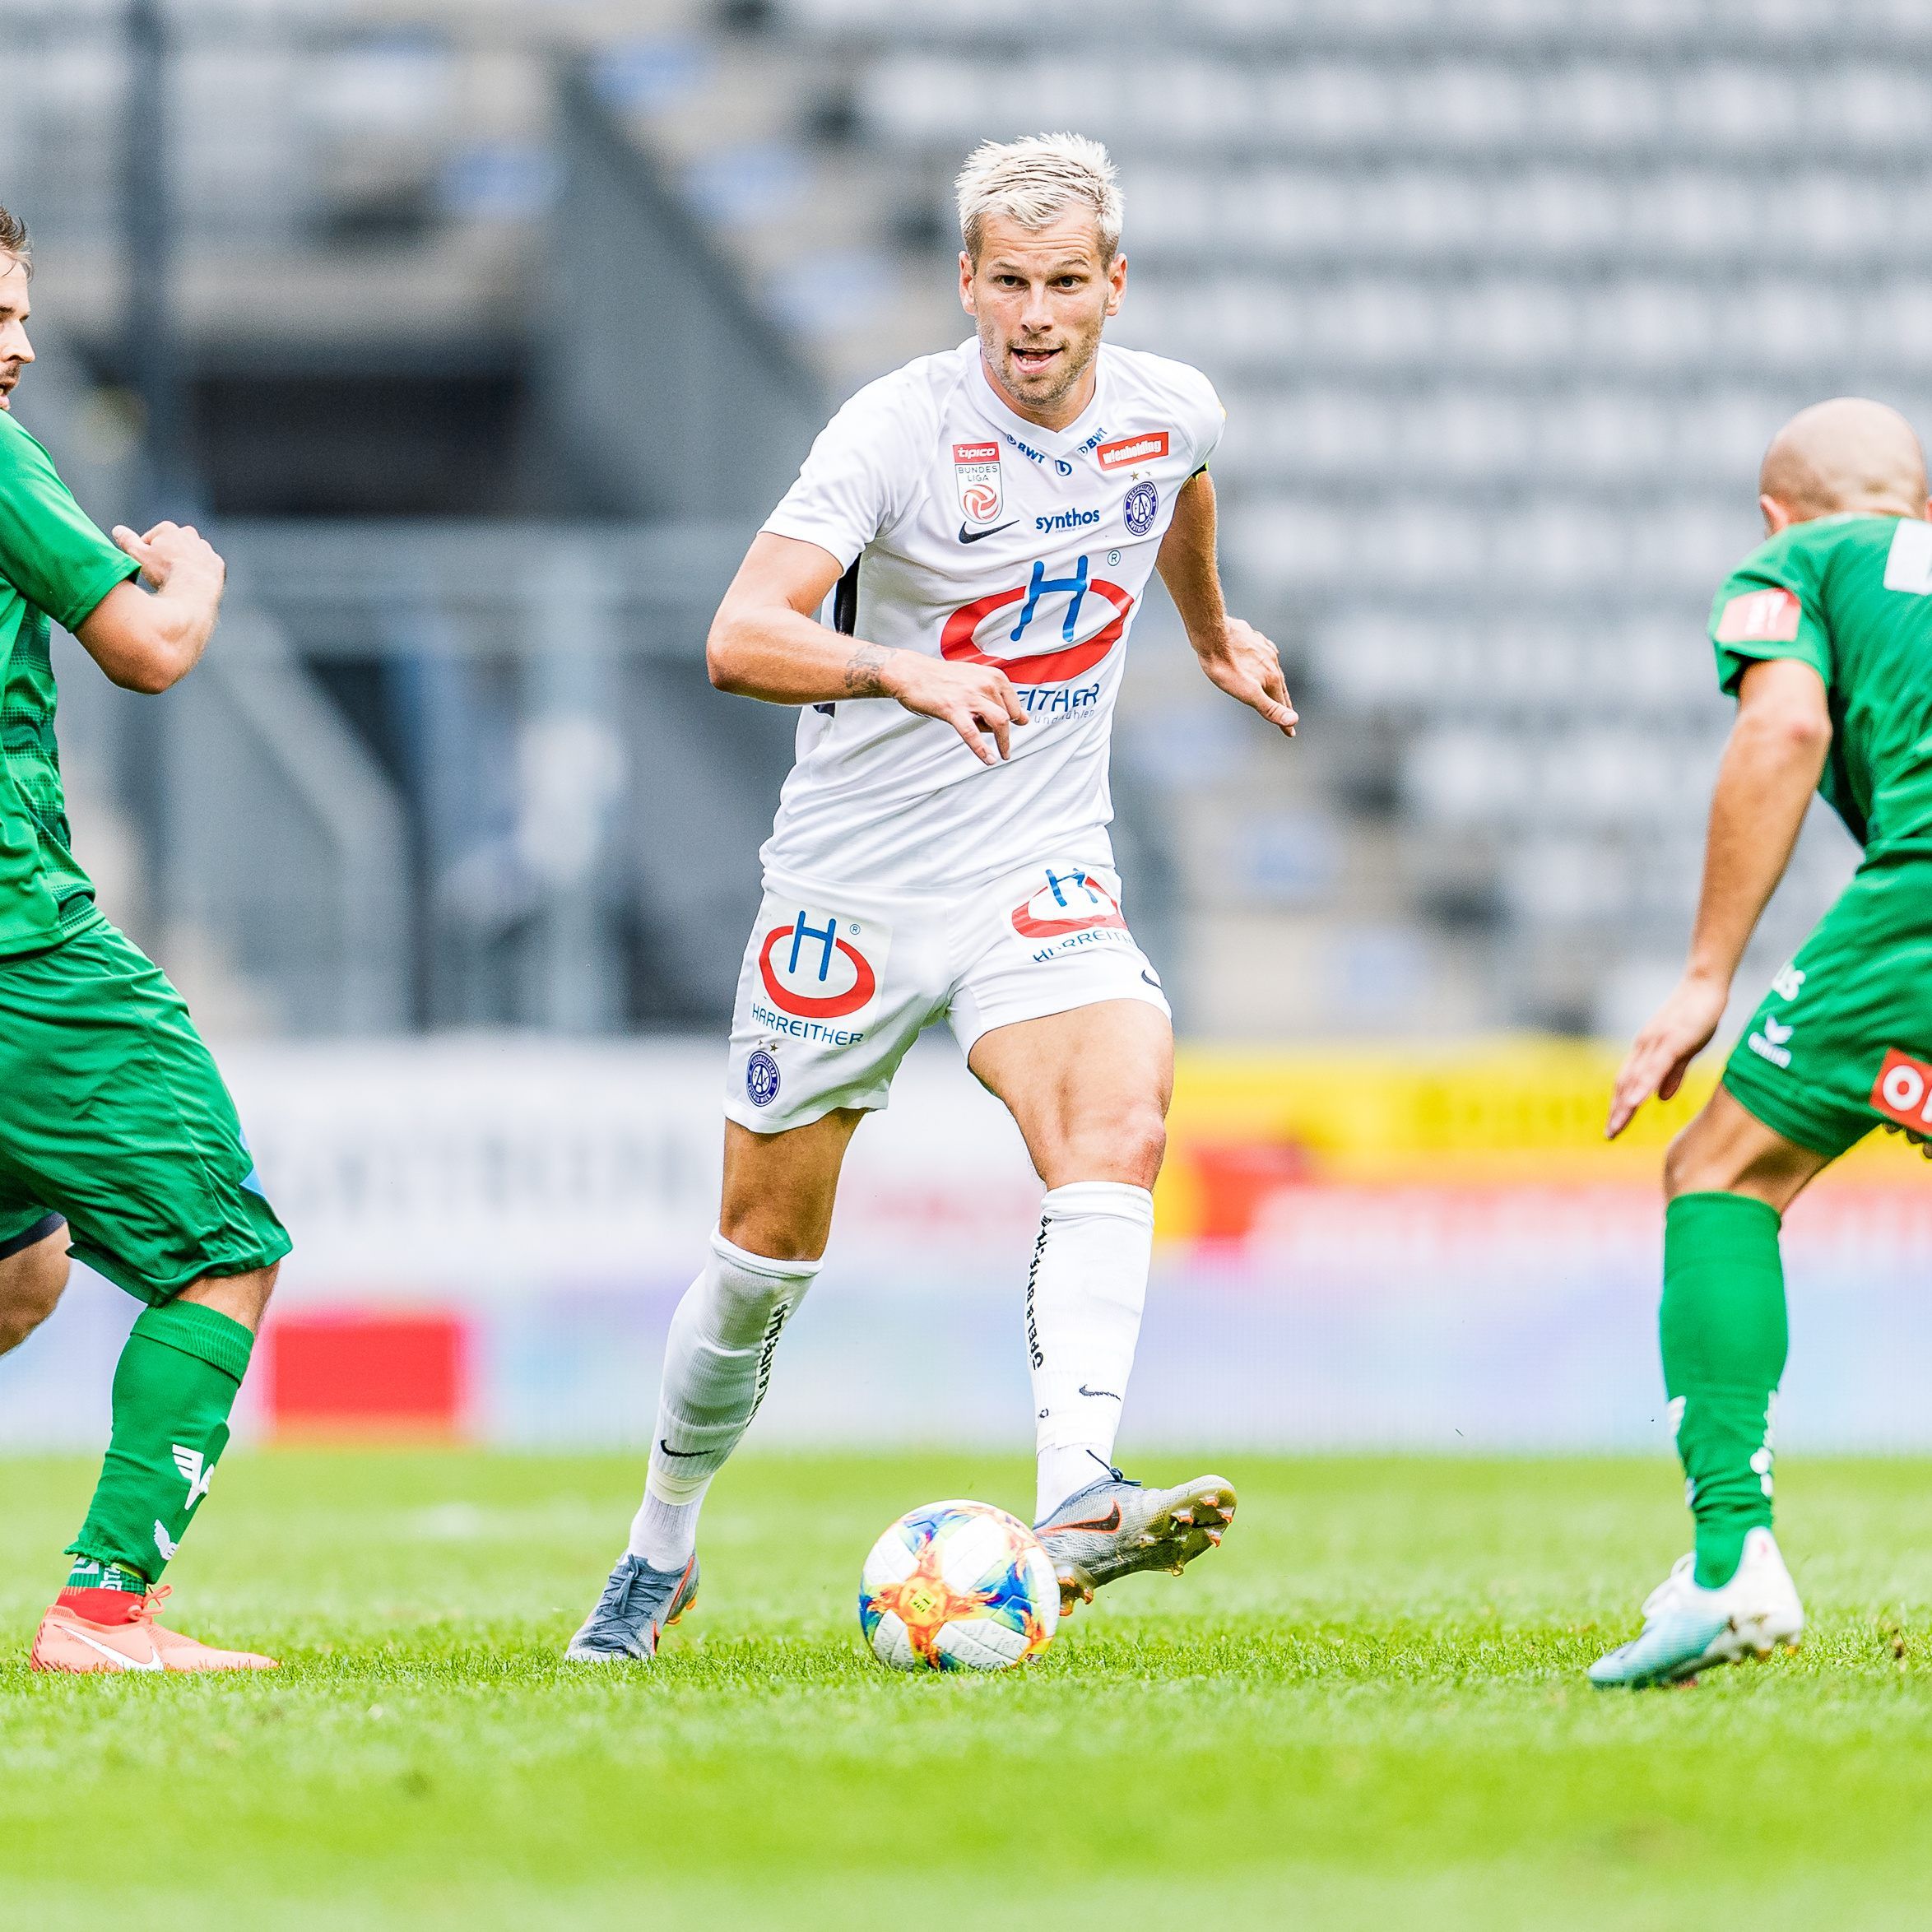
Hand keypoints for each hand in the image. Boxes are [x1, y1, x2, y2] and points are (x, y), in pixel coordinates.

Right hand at [112, 521, 224, 595]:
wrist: (195, 589)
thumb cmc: (164, 572)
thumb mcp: (137, 555)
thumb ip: (127, 540)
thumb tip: (118, 530)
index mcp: (168, 529)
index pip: (150, 539)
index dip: (145, 554)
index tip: (146, 566)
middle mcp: (189, 534)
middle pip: (171, 546)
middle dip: (165, 557)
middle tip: (161, 574)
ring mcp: (205, 548)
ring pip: (189, 556)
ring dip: (183, 564)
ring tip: (177, 580)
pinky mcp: (217, 564)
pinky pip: (205, 567)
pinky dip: (199, 574)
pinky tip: (193, 584)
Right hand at [877, 651, 1028, 765]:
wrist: (912, 673)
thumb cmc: (940, 676)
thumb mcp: (974, 679)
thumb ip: (994, 695)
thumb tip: (1016, 715)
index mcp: (992, 676)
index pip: (1014, 703)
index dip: (1016, 717)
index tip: (1019, 724)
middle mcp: (984, 684)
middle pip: (1007, 715)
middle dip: (1005, 731)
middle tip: (1002, 742)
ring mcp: (970, 697)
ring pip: (998, 723)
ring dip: (1003, 742)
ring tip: (1003, 754)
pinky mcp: (953, 709)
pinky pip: (972, 734)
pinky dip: (982, 749)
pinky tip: (988, 759)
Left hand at [1196, 618, 1296, 736]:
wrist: (1212, 635)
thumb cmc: (1225, 668)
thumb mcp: (1247, 694)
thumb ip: (1269, 708)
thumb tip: (1293, 720)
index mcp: (1272, 678)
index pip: (1281, 705)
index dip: (1285, 722)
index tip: (1290, 734)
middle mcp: (1273, 663)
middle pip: (1280, 688)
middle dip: (1283, 704)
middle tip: (1286, 717)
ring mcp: (1264, 649)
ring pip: (1273, 669)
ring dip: (1276, 682)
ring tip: (1275, 690)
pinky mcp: (1254, 638)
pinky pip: (1263, 653)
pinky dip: (1265, 663)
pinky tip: (1261, 661)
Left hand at [1606, 972, 1729, 1138]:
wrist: (1705, 987)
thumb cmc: (1696, 1017)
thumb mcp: (1683, 1052)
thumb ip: (1672, 1074)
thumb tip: (1660, 1099)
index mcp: (1646, 1052)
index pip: (1627, 1083)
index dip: (1619, 1106)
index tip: (1614, 1128)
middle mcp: (1644, 1047)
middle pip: (1625, 1083)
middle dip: (1617, 1110)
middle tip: (1610, 1135)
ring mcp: (1656, 1042)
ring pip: (1636, 1077)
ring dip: (1625, 1102)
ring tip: (1617, 1124)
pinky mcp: (1671, 1039)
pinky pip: (1655, 1065)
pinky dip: (1644, 1084)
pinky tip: (1638, 1101)